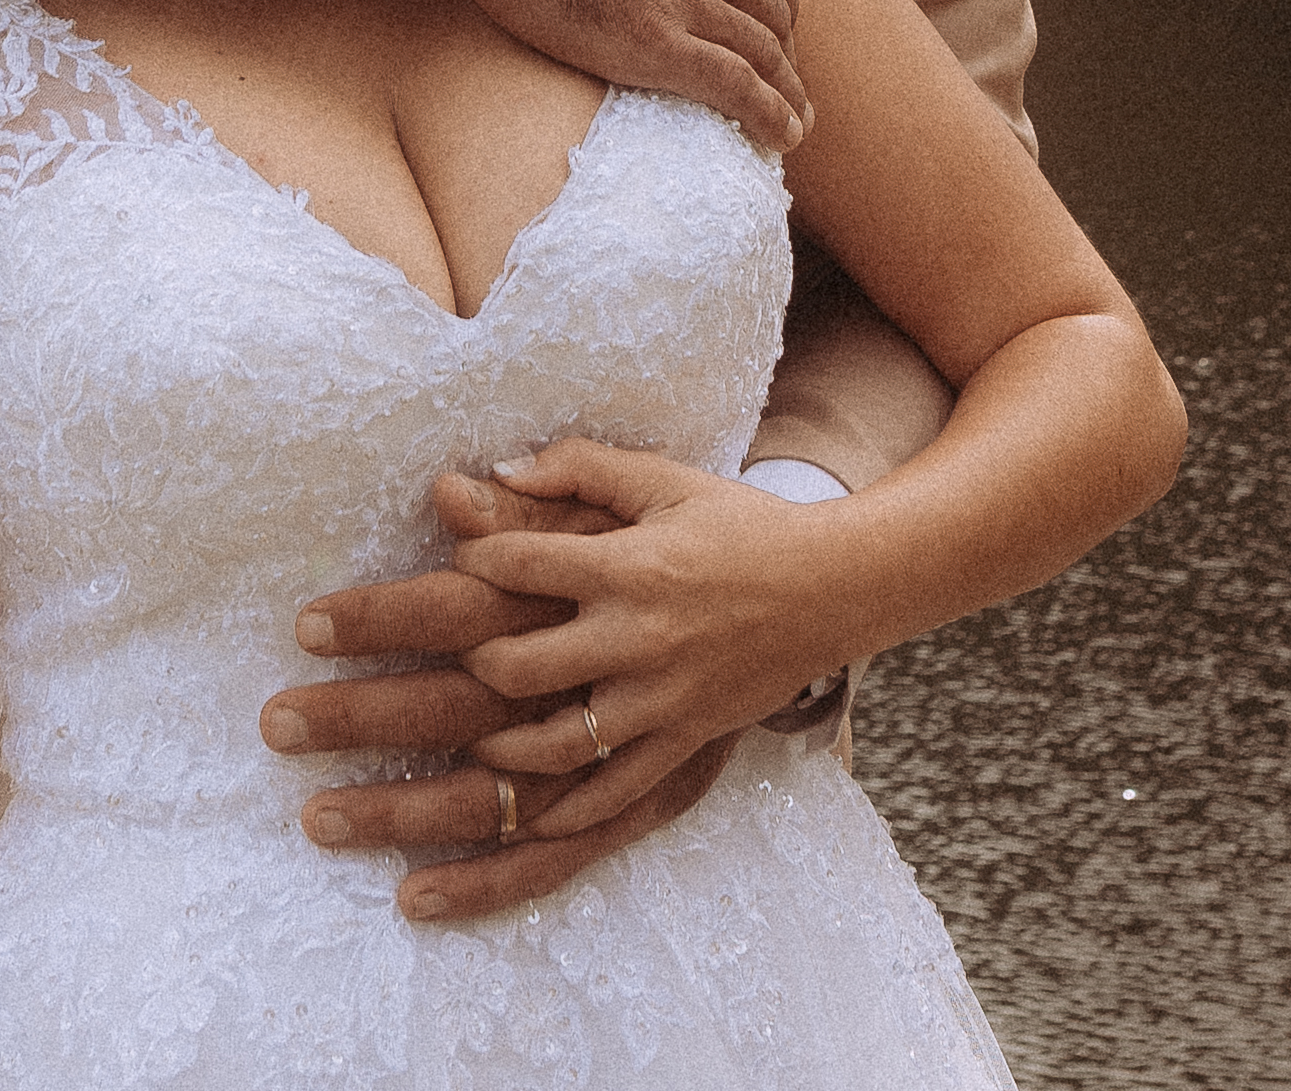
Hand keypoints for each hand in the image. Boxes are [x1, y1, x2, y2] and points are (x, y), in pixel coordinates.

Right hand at [321, 0, 805, 151]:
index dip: (781, 0)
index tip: (777, 26)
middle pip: (773, 10)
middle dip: (786, 53)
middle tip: (783, 85)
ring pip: (765, 53)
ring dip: (787, 94)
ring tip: (793, 125)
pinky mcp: (652, 41)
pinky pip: (735, 86)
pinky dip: (770, 115)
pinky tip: (780, 138)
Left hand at [447, 443, 851, 832]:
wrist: (829, 587)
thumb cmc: (741, 526)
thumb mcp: (664, 481)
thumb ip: (581, 468)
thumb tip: (499, 470)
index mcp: (626, 566)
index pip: (519, 565)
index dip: (475, 559)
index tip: (464, 558)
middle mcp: (635, 638)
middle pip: (519, 667)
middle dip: (471, 660)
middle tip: (460, 650)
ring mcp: (660, 699)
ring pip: (556, 744)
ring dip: (500, 747)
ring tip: (474, 738)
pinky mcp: (684, 739)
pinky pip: (616, 792)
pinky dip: (567, 814)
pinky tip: (529, 821)